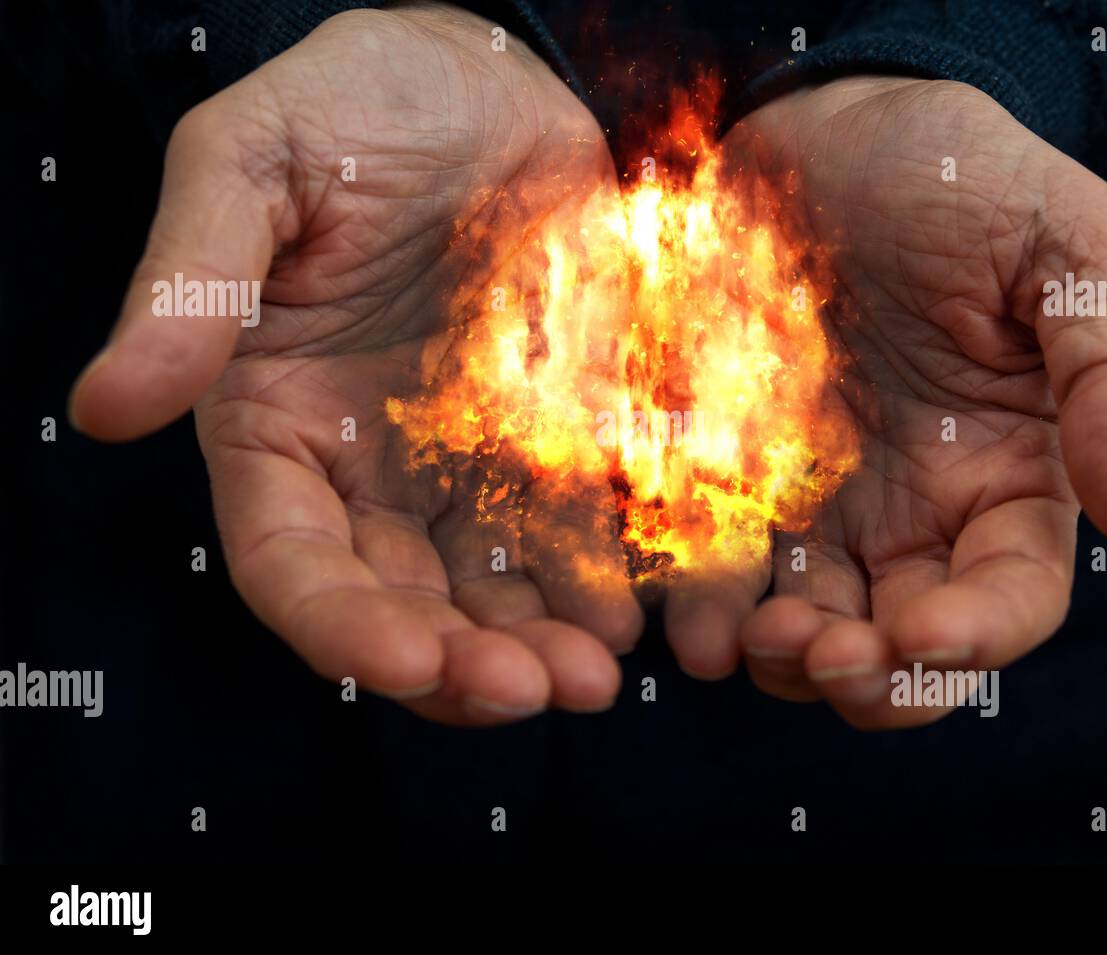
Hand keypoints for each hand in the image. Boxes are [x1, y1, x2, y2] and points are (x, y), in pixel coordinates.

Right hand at [68, 4, 641, 723]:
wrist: (492, 74)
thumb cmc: (355, 103)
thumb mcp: (249, 164)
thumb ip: (189, 287)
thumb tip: (104, 406)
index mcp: (276, 421)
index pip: (290, 559)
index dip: (340, 625)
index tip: (403, 664)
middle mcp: (372, 465)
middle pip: (404, 600)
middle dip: (460, 665)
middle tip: (533, 693)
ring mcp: (472, 459)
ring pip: (496, 589)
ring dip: (542, 646)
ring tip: (596, 677)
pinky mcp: (560, 434)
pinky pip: (583, 528)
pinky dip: (608, 580)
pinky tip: (642, 612)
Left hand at [710, 77, 1106, 725]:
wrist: (825, 128)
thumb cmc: (959, 177)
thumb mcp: (1065, 247)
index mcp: (1007, 472)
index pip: (1010, 593)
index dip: (977, 635)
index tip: (925, 636)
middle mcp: (912, 509)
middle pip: (903, 644)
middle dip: (869, 677)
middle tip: (825, 653)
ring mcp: (815, 500)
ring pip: (806, 627)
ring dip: (783, 658)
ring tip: (753, 637)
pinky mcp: (725, 474)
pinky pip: (713, 565)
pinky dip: (702, 607)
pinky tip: (690, 616)